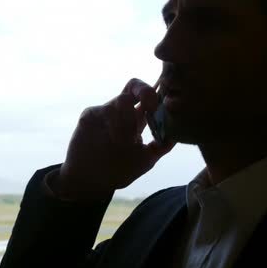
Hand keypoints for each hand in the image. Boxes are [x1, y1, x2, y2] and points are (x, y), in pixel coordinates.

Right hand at [52, 78, 174, 200]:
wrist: (89, 181)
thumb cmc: (117, 170)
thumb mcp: (145, 160)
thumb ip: (160, 146)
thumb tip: (177, 133)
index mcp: (136, 118)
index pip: (149, 97)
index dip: (159, 95)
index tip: (166, 108)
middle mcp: (120, 111)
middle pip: (135, 86)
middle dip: (146, 92)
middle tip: (151, 106)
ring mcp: (104, 111)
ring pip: (122, 100)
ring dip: (130, 120)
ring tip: (129, 141)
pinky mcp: (90, 115)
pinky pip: (106, 111)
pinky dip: (116, 125)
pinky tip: (115, 141)